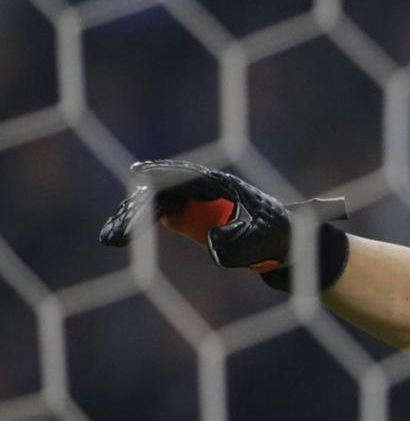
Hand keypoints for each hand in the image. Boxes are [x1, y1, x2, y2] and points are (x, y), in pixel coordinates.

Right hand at [99, 159, 349, 286]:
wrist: (288, 242)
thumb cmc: (279, 237)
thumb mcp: (265, 242)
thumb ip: (242, 243)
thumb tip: (211, 243)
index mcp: (221, 185)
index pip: (183, 177)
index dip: (159, 181)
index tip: (137, 183)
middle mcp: (202, 185)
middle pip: (161, 188)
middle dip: (138, 207)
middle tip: (118, 236)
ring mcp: (192, 197)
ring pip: (154, 199)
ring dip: (131, 215)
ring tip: (111, 239)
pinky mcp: (187, 211)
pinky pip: (156, 211)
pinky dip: (137, 222)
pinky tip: (115, 236)